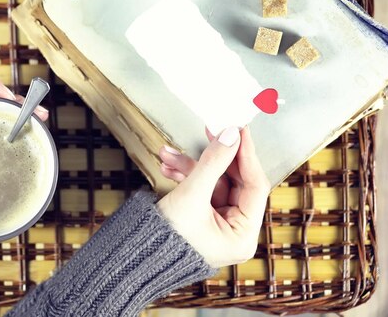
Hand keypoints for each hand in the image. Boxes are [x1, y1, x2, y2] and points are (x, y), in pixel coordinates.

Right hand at [156, 126, 269, 267]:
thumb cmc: (164, 238)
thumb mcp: (191, 195)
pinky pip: (200, 189)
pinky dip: (185, 176)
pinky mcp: (201, 218)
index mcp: (242, 236)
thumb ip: (213, 162)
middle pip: (233, 182)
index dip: (247, 155)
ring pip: (212, 182)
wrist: (132, 257)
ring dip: (190, 166)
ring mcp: (217, 224)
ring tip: (168, 153)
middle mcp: (234, 231)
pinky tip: (166, 166)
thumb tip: (231, 134)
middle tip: (210, 131)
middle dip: (213, 158)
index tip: (240, 131)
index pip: (255, 186)